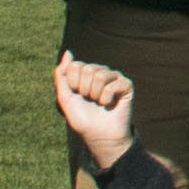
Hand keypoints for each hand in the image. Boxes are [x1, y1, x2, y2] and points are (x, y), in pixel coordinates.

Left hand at [52, 56, 137, 173]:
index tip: (78, 96)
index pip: (75, 66)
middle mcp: (101, 72)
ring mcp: (114, 78)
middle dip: (85, 90)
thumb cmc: (83, 118)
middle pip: (88, 69)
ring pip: (100, 75)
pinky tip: (110, 105)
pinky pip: (113, 85)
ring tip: (99, 103)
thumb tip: (68, 52)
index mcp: (85, 74)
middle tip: (90, 101)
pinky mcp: (126, 85)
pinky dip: (107, 99)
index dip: (73, 84)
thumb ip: (61, 75)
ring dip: (96, 95)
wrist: (99, 136)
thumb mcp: (65, 97)